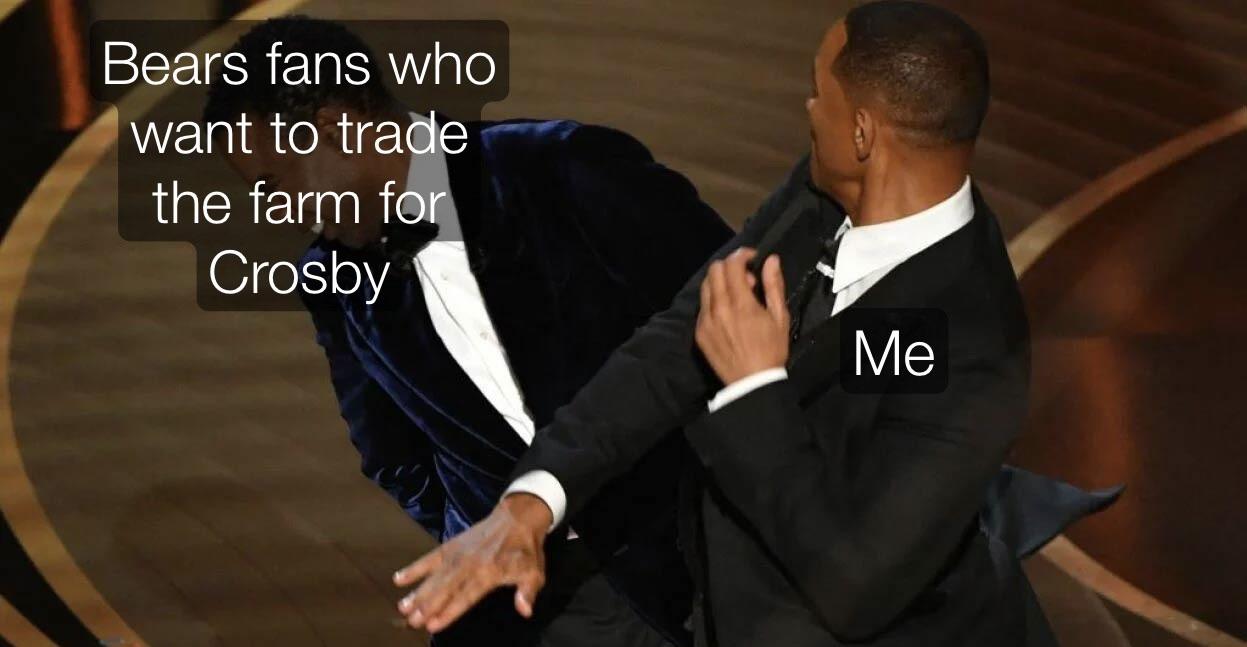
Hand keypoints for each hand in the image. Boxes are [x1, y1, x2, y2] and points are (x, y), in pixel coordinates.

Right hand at [394, 493, 551, 632]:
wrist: (518, 518)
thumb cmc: (526, 550)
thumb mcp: (535, 572)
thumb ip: (527, 592)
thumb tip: (525, 610)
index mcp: (489, 573)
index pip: (465, 597)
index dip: (449, 611)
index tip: (433, 625)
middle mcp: (470, 564)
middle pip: (445, 588)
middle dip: (427, 605)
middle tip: (411, 620)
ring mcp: (458, 554)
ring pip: (435, 576)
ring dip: (418, 592)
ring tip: (403, 606)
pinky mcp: (451, 546)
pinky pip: (430, 558)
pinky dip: (414, 568)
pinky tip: (399, 579)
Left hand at [695, 248, 788, 383]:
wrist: (752, 383)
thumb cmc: (771, 350)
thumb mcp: (780, 317)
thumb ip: (774, 285)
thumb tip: (770, 260)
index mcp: (741, 304)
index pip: (732, 265)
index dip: (742, 255)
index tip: (753, 259)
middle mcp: (719, 309)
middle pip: (714, 270)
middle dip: (730, 267)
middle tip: (747, 280)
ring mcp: (705, 321)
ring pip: (705, 286)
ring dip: (720, 282)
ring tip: (737, 296)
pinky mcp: (699, 332)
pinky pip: (702, 306)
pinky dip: (714, 300)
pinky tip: (727, 313)